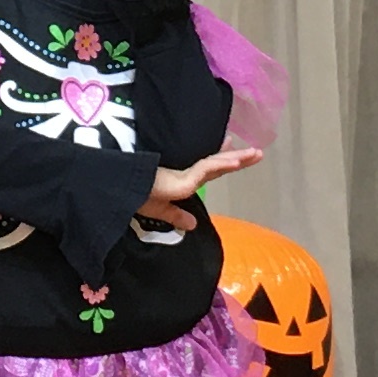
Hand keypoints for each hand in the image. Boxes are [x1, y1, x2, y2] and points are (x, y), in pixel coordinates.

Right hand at [143, 143, 261, 213]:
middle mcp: (187, 174)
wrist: (121, 194)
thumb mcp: (160, 211)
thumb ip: (176, 216)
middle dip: (237, 158)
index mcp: (182, 181)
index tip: (236, 155)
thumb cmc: (134, 199)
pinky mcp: (182, 179)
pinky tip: (237, 162)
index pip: (208, 171)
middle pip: (217, 165)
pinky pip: (207, 169)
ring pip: (216, 164)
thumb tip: (193, 224)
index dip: (223, 163)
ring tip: (256, 154)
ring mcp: (185, 175)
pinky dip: (223, 164)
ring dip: (237, 159)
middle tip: (257, 152)